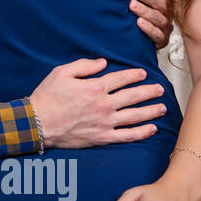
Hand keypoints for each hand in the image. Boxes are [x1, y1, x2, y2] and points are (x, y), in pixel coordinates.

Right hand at [29, 58, 166, 148]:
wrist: (37, 123)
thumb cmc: (47, 97)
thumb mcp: (61, 73)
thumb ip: (83, 65)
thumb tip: (103, 63)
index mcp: (95, 87)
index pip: (121, 79)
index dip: (134, 75)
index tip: (142, 73)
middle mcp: (104, 104)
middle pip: (133, 96)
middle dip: (149, 91)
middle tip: (160, 89)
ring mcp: (105, 122)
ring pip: (135, 116)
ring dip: (151, 111)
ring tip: (162, 107)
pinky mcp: (102, 137)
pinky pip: (127, 135)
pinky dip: (141, 132)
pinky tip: (151, 129)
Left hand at [131, 0, 173, 47]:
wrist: (141, 44)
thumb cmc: (139, 19)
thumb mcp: (138, 3)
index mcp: (163, 1)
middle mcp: (166, 13)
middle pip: (160, 2)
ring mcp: (165, 27)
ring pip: (158, 18)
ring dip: (145, 11)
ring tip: (132, 5)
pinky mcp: (162, 40)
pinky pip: (157, 35)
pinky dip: (148, 28)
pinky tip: (139, 22)